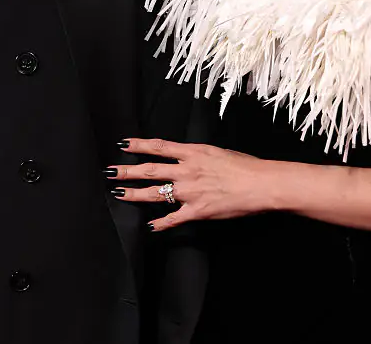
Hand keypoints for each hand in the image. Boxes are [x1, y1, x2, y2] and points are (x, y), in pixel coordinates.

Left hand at [110, 138, 273, 231]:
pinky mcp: (197, 211)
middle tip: (110, 171)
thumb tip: (187, 157)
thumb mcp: (218, 151)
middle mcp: (187, 171)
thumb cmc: (245, 166)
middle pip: (150, 170)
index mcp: (194, 153)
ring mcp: (190, 192)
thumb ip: (199, 156)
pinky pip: (173, 219)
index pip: (160, 147)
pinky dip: (160, 223)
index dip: (140, 145)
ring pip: (156, 193)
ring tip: (120, 193)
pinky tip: (151, 225)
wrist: (260, 184)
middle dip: (128, 170)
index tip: (124, 144)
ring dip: (135, 194)